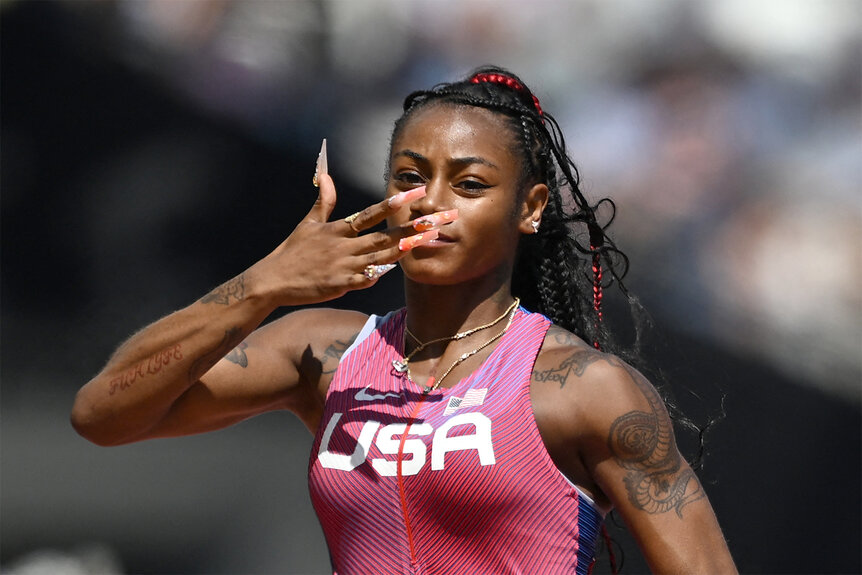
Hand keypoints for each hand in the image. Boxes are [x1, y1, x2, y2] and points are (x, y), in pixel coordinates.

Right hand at [246, 173, 440, 306]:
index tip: (416, 193)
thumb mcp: (307, 223)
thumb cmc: (292, 252)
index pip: (371, 213)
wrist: (273, 279)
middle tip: (437, 220)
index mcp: (338, 229)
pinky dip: (379, 274)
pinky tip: (396, 268)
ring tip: (427, 239)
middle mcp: (344, 246)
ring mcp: (343, 266)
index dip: (394, 203)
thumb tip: (327, 176)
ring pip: (380, 256)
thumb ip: (323, 201)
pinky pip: (365, 279)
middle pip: (384, 235)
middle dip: (412, 227)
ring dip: (404, 248)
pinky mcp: (339, 285)